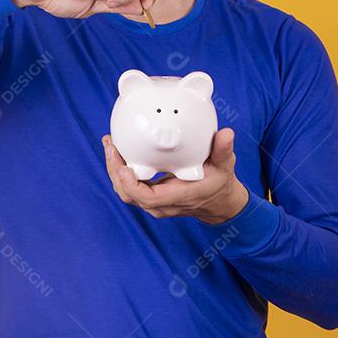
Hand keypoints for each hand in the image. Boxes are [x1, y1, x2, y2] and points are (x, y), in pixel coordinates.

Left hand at [102, 128, 249, 224]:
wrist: (218, 202)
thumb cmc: (219, 183)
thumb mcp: (225, 165)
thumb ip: (224, 150)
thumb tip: (226, 134)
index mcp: (178, 196)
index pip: (147, 198)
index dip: (131, 185)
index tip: (124, 166)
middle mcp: (162, 203)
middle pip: (129, 194)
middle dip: (115, 171)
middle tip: (111, 146)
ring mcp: (155, 202)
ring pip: (126, 192)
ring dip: (114, 169)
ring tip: (110, 145)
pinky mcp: (151, 196)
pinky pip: (129, 187)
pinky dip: (120, 170)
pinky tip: (118, 151)